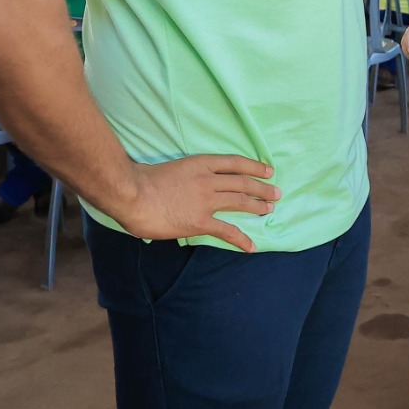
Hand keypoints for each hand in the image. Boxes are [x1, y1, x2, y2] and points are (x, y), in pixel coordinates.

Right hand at [113, 154, 279, 252]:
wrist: (133, 193)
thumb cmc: (142, 180)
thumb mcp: (170, 169)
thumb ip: (183, 176)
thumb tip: (180, 188)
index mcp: (200, 164)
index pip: (234, 163)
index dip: (253, 166)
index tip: (267, 170)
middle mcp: (208, 180)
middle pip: (242, 182)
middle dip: (262, 187)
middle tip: (276, 192)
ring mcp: (206, 200)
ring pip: (240, 201)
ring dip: (258, 205)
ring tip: (270, 209)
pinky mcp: (200, 221)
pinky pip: (227, 230)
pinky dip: (241, 239)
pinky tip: (251, 246)